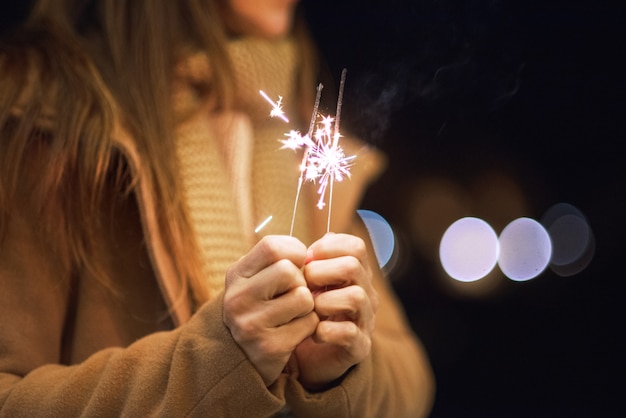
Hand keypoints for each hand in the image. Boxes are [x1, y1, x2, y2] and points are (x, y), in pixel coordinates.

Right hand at [223, 235, 318, 385]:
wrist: (244, 359)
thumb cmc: (262, 307)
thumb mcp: (259, 279)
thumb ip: (281, 258)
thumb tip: (323, 242)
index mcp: (235, 275)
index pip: (271, 247)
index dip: (294, 251)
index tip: (297, 262)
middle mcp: (237, 298)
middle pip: (288, 271)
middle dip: (300, 281)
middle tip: (293, 293)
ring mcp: (251, 324)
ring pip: (303, 297)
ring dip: (308, 305)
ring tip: (293, 313)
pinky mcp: (269, 347)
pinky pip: (309, 323)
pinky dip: (309, 326)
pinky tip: (294, 331)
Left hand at [295, 233, 378, 389]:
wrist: (306, 358)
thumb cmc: (306, 312)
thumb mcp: (306, 282)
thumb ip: (311, 261)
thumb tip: (313, 248)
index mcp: (357, 273)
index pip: (356, 246)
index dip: (327, 248)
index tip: (306, 259)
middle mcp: (367, 293)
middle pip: (353, 266)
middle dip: (320, 272)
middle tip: (304, 285)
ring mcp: (366, 320)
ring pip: (356, 297)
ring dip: (325, 301)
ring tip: (309, 309)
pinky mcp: (359, 346)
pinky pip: (349, 333)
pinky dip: (327, 331)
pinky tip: (314, 332)